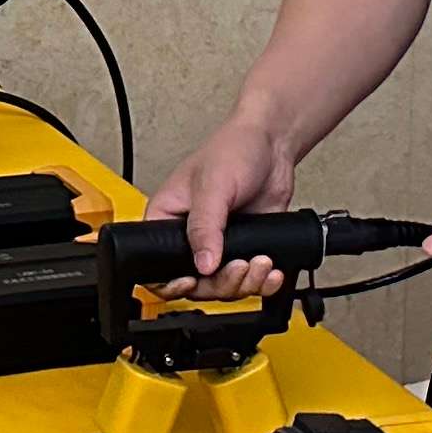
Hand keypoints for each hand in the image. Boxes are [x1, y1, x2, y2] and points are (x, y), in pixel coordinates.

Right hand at [144, 113, 303, 291]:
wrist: (273, 146)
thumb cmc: (233, 149)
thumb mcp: (213, 186)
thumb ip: (205, 227)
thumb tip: (202, 264)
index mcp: (167, 220)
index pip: (158, 265)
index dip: (172, 283)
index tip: (192, 282)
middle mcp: (190, 238)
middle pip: (196, 284)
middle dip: (222, 283)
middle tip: (240, 266)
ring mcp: (219, 246)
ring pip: (224, 286)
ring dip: (245, 283)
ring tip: (261, 263)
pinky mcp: (244, 249)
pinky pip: (249, 280)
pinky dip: (262, 282)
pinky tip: (270, 272)